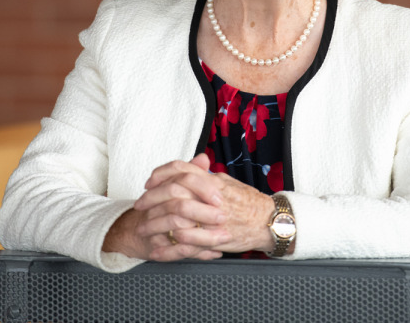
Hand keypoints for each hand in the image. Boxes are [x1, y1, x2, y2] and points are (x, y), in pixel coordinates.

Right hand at [103, 154, 227, 260]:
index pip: (181, 179)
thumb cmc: (163, 208)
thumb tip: (203, 158)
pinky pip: (177, 252)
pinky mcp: (155, 246)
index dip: (202, 187)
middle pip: (180, 205)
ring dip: (204, 236)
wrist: (138, 231)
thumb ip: (192, 172)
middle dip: (203, 213)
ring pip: (179, 229)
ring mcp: (154, 226)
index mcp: (166, 188)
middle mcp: (158, 206)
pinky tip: (214, 253)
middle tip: (222, 217)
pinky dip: (197, 253)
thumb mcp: (179, 188)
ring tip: (223, 238)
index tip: (219, 195)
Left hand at [128, 154, 275, 258]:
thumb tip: (190, 166)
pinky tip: (162, 244)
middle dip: (151, 198)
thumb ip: (206, 175)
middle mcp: (213, 195)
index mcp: (213, 180)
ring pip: (179, 214)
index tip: (149, 182)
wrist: (270, 221)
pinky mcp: (218, 236)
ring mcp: (215, 216)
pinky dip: (173, 241)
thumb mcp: (227, 182)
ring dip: (157, 222)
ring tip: (144, 228)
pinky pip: (191, 238)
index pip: (181, 169)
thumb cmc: (249, 202)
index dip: (161, 174)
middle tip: (139, 205)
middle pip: (174, 190)